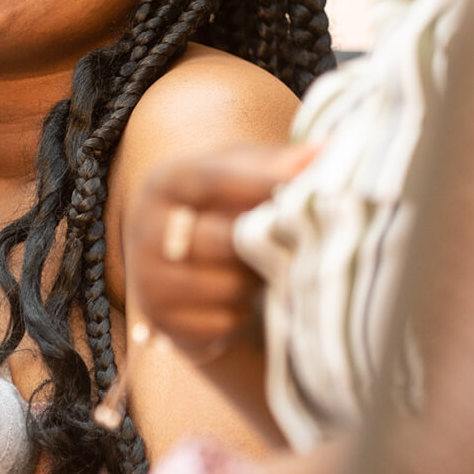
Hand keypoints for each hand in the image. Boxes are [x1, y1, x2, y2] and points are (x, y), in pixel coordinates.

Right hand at [125, 143, 316, 359]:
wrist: (177, 270)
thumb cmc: (218, 208)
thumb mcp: (240, 174)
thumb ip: (279, 162)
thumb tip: (329, 150)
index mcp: (165, 183)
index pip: (211, 180)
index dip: (258, 183)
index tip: (303, 185)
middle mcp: (145, 229)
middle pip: (222, 239)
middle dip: (263, 243)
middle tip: (292, 239)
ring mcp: (149, 280)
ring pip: (227, 285)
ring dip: (256, 280)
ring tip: (262, 267)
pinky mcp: (163, 322)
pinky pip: (223, 323)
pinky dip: (242, 312)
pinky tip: (242, 298)